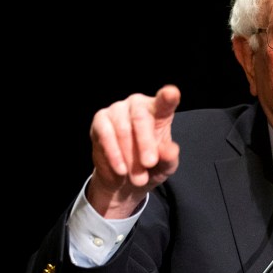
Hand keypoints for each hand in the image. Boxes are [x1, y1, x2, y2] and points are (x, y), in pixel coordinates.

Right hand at [87, 84, 180, 217]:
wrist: (125, 179)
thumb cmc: (150, 166)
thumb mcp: (165, 167)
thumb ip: (169, 157)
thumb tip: (170, 150)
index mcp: (160, 111)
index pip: (165, 102)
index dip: (168, 97)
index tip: (172, 93)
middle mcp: (138, 104)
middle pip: (141, 118)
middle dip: (145, 144)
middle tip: (149, 164)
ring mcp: (118, 109)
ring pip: (123, 129)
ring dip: (130, 156)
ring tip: (137, 177)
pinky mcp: (100, 120)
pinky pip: (105, 134)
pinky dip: (114, 153)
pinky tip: (121, 170)